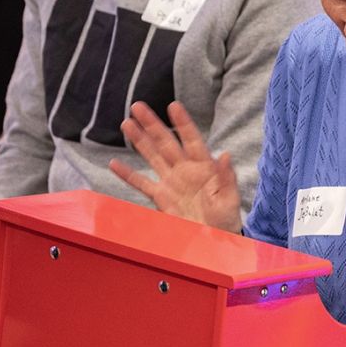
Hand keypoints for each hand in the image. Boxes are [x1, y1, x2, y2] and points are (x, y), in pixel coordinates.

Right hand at [113, 101, 242, 232]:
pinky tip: (115, 164)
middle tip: (138, 106)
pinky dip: (128, 175)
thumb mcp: (230, 198)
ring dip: (139, 141)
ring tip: (126, 124)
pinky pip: (142, 184)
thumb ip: (227, 177)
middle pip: (166, 142)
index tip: (173, 106)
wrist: (214, 240)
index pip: (191, 139)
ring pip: (152, 156)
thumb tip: (226, 155)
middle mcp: (185, 170)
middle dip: (152, 124)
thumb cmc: (226, 219)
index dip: (182, 122)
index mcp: (204, 166)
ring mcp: (172, 182)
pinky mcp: (161, 197)